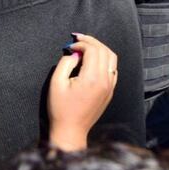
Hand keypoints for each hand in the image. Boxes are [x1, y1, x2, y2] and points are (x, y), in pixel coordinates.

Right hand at [48, 33, 117, 151]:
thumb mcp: (56, 83)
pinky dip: (105, 59)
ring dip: (100, 48)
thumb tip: (75, 53)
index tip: (70, 45)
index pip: (93, 50)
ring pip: (112, 58)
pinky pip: (112, 69)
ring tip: (86, 45)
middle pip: (104, 51)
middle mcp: (105, 81)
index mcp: (92, 78)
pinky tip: (93, 59)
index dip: (82, 43)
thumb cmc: (60, 108)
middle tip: (78, 39)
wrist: (71, 130)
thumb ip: (66, 63)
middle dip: (91, 41)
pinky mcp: (110, 91)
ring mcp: (110, 87)